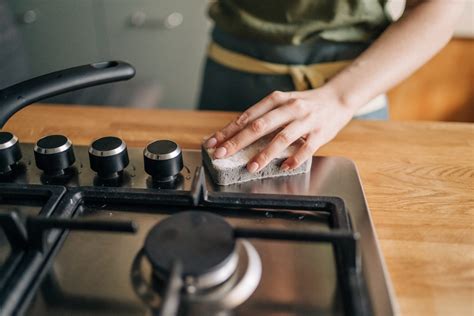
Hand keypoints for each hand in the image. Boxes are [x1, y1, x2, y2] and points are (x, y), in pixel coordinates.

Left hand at [204, 88, 354, 172]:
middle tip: (222, 154)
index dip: (228, 130)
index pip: (247, 116)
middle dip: (238, 142)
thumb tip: (234, 134)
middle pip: (260, 126)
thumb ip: (262, 116)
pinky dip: (294, 159)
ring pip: (282, 138)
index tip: (212, 142)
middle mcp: (290, 108)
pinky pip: (306, 148)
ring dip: (264, 154)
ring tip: (251, 167)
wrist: (337, 98)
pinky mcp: (320, 133)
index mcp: (277, 99)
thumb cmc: (304, 104)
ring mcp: (305, 120)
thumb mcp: (281, 103)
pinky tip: (284, 168)